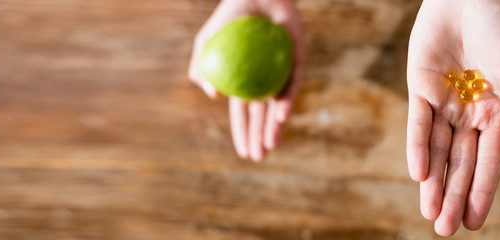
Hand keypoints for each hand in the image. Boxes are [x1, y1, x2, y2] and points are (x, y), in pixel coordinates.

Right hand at [188, 0, 303, 160]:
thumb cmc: (230, 16)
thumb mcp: (206, 41)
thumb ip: (202, 66)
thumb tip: (212, 96)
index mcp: (245, 81)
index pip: (244, 114)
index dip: (243, 134)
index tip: (242, 154)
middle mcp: (266, 80)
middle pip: (263, 115)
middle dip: (260, 138)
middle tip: (258, 159)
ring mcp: (282, 71)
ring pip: (279, 105)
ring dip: (274, 127)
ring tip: (269, 147)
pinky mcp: (297, 59)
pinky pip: (292, 82)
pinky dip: (286, 99)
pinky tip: (280, 116)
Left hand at [406, 0, 499, 235]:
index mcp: (499, 113)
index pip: (490, 162)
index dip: (483, 192)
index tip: (475, 223)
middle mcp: (471, 114)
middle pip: (461, 164)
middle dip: (455, 197)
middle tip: (446, 229)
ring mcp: (445, 103)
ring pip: (439, 151)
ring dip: (434, 183)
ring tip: (432, 215)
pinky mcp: (420, 88)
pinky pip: (418, 125)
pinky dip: (419, 149)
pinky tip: (420, 175)